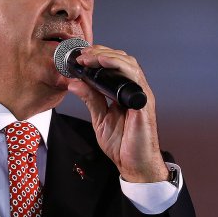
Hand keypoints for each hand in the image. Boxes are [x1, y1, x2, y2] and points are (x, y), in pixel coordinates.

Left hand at [67, 45, 168, 182]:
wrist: (135, 164)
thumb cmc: (123, 144)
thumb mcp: (100, 118)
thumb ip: (90, 99)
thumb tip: (74, 83)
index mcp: (124, 93)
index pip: (115, 65)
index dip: (98, 56)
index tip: (80, 56)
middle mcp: (134, 91)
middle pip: (122, 59)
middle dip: (101, 52)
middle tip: (82, 54)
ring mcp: (140, 95)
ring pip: (129, 63)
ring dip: (107, 55)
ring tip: (89, 56)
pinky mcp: (143, 102)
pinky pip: (134, 77)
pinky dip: (119, 65)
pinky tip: (105, 62)